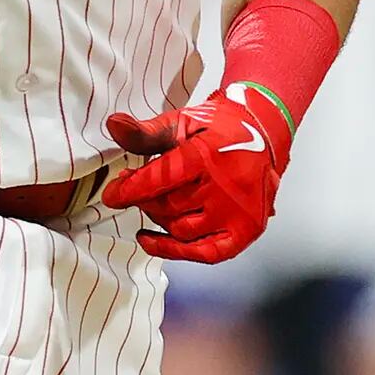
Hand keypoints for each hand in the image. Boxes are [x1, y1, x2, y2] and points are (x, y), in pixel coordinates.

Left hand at [101, 83, 291, 262]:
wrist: (263, 132)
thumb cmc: (219, 128)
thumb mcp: (180, 122)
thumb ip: (145, 132)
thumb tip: (114, 125)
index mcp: (209, 155)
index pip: (161, 179)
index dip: (130, 190)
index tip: (111, 195)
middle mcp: (227, 187)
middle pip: (168, 206)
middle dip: (141, 200)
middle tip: (130, 190)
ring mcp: (239, 212)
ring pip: (182, 230)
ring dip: (158, 219)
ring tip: (151, 203)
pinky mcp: (248, 229)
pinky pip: (206, 253)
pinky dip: (176, 251)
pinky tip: (152, 240)